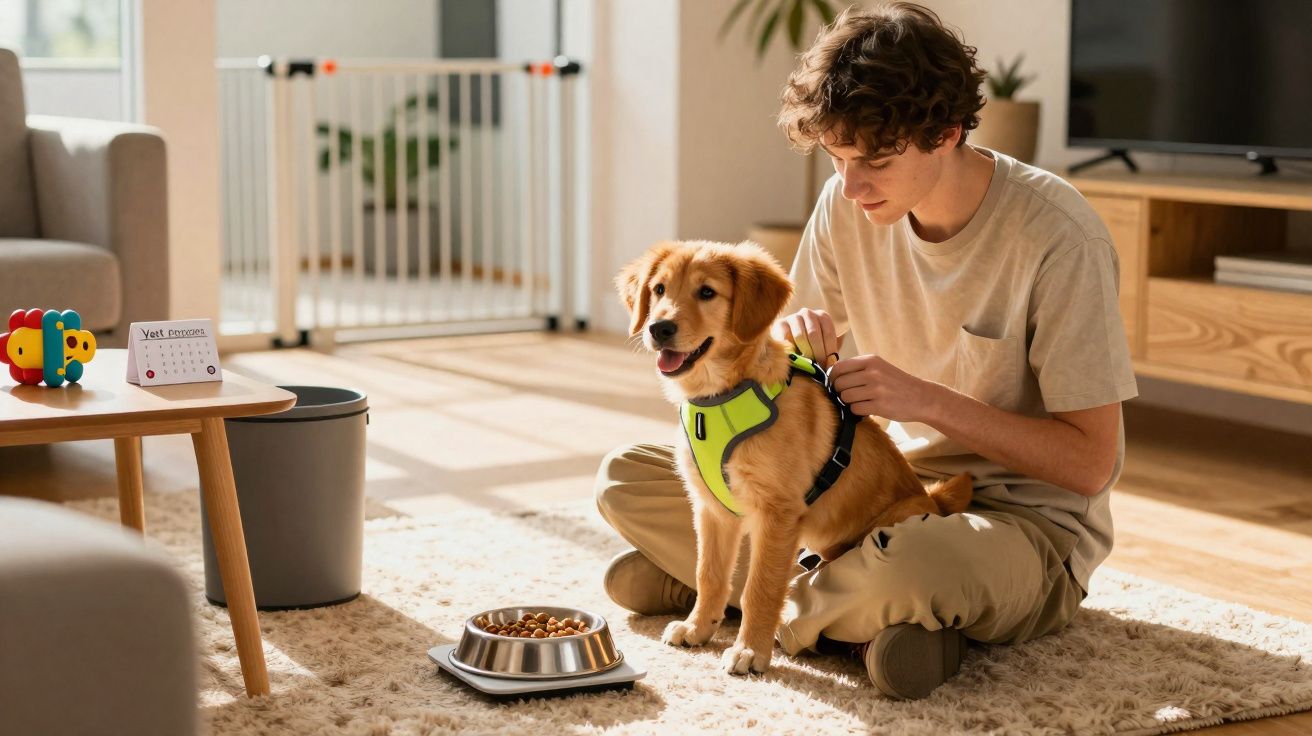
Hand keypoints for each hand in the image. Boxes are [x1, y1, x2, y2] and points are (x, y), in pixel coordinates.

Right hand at [771, 308, 843, 368]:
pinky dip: (791, 350)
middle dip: (817, 353)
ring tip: (807, 365)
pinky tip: (794, 360)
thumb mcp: (823, 349)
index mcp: (823, 317)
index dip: (829, 351)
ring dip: (804, 352)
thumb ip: (830, 353)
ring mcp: (793, 317)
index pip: (828, 333)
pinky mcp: (780, 323)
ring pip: (800, 336)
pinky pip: (786, 338)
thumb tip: (833, 364)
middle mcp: (808, 313)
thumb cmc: (810, 349)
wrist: (788, 346)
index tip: (829, 366)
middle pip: (814, 334)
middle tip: (818, 367)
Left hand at [829, 354, 943, 422]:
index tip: (835, 384)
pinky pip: (855, 409)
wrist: (922, 397)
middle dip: (840, 392)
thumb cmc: (897, 383)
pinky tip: (867, 409)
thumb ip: (859, 369)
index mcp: (871, 360)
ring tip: (860, 402)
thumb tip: (831, 376)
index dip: (833, 378)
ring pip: (845, 396)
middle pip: (839, 383)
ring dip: (848, 402)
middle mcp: (873, 372)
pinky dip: (857, 411)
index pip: (839, 367)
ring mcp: (876, 389)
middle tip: (848, 396)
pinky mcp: (879, 405)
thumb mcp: (880, 367)